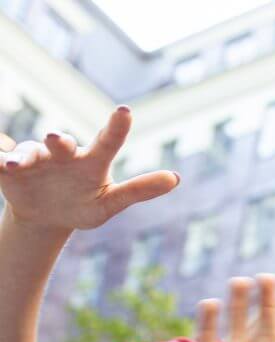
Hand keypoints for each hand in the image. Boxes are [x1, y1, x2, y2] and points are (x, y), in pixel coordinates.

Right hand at [0, 107, 178, 232]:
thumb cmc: (84, 206)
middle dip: (58, 141)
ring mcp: (35, 160)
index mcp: (91, 162)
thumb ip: (139, 190)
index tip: (125, 111)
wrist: (47, 216)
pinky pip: (0, 159)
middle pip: (62, 143)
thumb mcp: (110, 204)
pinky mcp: (9, 169)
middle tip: (57, 139)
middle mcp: (63, 155)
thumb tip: (176, 178)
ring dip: (23, 156)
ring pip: (28, 153)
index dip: (116, 128)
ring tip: (17, 164)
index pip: (107, 142)